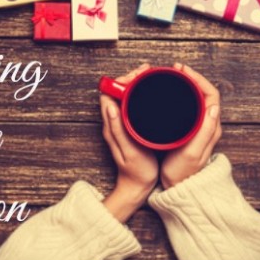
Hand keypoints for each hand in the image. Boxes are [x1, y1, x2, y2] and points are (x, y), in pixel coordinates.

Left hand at [101, 64, 158, 222]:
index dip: (122, 80)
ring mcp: (120, 125)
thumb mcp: (130, 151)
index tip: (138, 75)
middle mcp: (113, 123)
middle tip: (148, 72)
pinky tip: (150, 93)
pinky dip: (139, 95)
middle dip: (131, 78)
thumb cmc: (137, 172)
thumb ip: (119, 128)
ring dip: (135, 84)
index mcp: (111, 126)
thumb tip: (110, 105)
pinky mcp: (128, 128)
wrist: (137, 188)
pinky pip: (130, 105)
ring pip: (124, 97)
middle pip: (117, 92)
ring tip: (150, 77)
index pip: (109, 94)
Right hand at [160, 63, 221, 188]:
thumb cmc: (182, 173)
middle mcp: (207, 125)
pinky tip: (170, 94)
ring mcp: (199, 128)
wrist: (177, 188)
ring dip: (186, 84)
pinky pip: (189, 106)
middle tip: (175, 69)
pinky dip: (181, 95)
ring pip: (197, 98)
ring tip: (172, 76)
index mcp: (210, 127)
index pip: (211, 94)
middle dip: (191, 77)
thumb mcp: (192, 153)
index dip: (198, 79)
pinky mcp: (189, 130)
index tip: (183, 71)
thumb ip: (204, 131)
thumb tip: (213, 107)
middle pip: (204, 92)